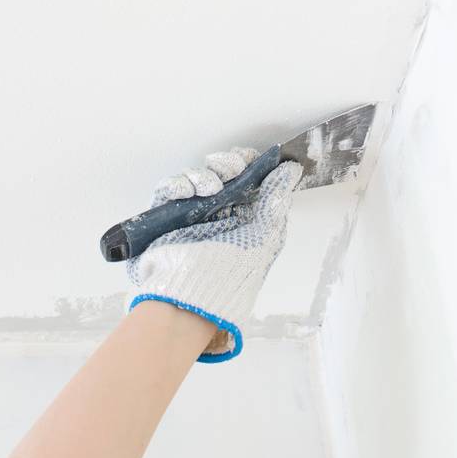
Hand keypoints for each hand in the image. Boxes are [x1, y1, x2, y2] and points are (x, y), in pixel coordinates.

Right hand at [127, 148, 302, 361]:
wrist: (192, 299)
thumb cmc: (231, 274)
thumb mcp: (264, 236)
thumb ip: (276, 199)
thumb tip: (291, 169)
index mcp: (245, 216)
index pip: (247, 177)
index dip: (247, 162)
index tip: (250, 159)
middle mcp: (219, 213)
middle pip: (221, 172)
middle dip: (226, 164)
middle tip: (229, 172)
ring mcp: (191, 214)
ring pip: (195, 177)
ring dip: (203, 175)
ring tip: (208, 188)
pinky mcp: (165, 217)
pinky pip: (169, 189)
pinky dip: (177, 184)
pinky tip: (186, 191)